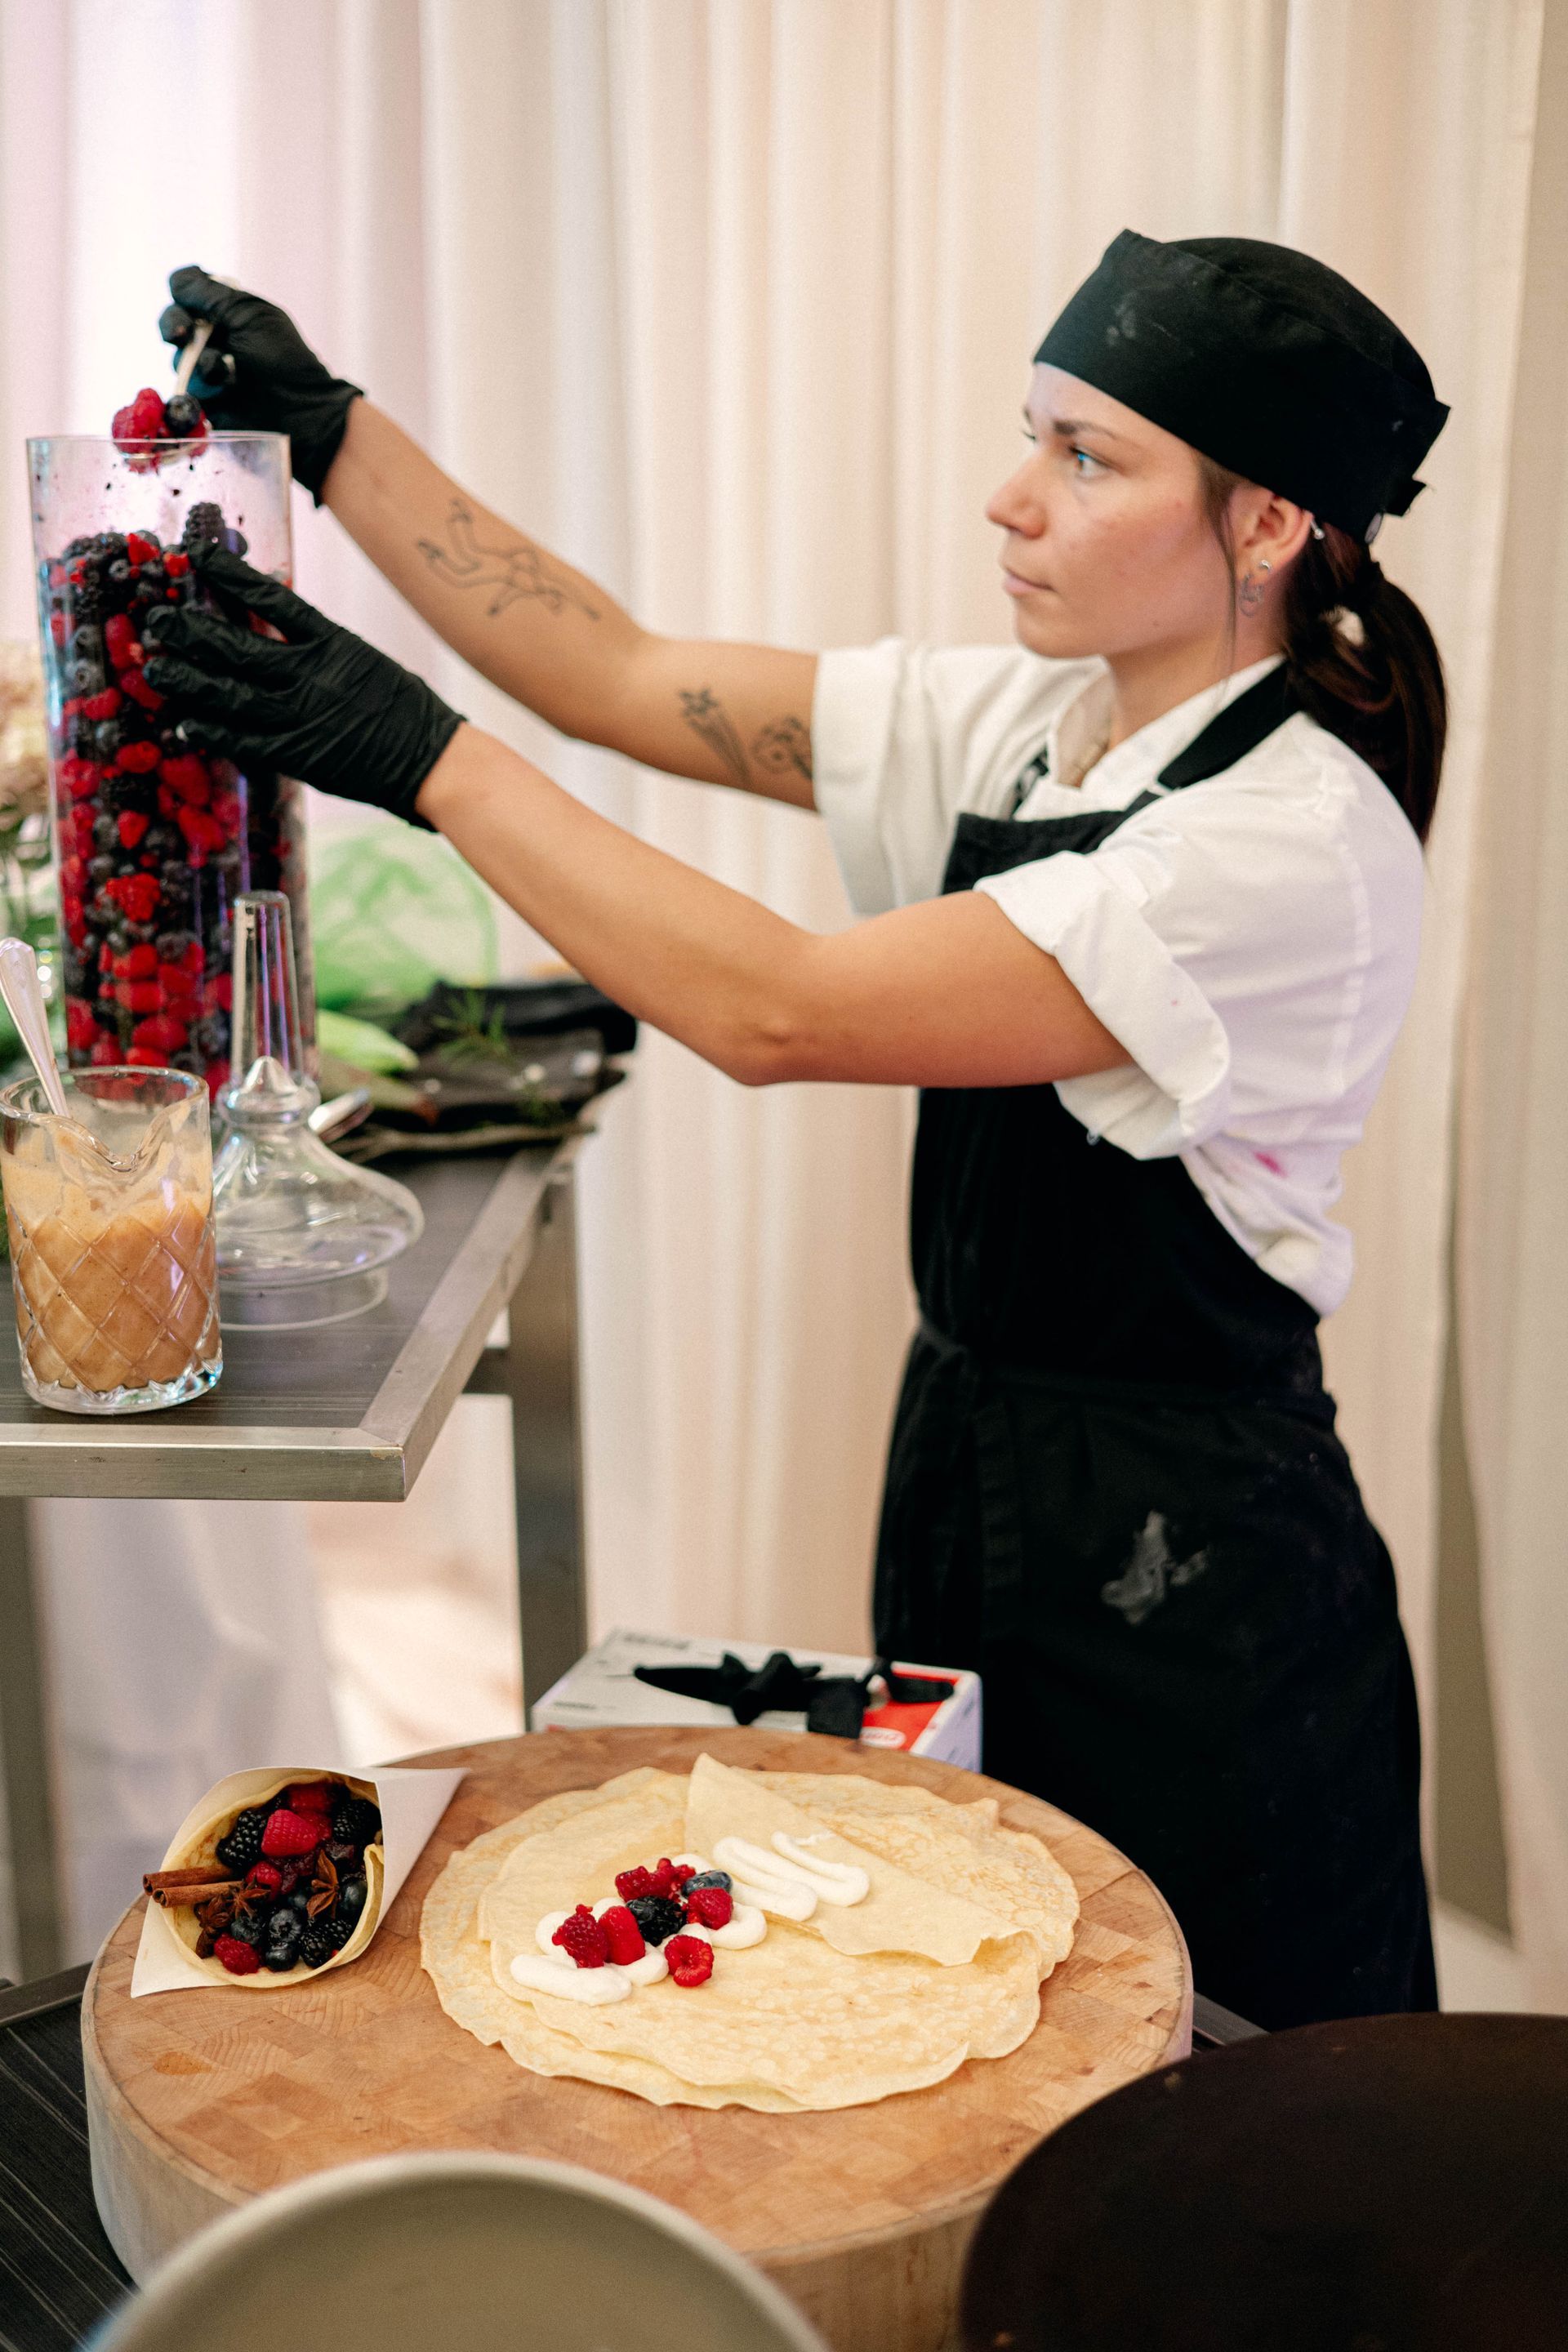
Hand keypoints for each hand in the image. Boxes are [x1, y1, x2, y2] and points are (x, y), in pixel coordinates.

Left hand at [142, 546, 462, 826]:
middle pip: (236, 646)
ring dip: (188, 679)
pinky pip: (244, 741)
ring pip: (229, 693)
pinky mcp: (298, 756)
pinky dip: (213, 731)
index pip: (270, 598)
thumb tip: (269, 619)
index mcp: (332, 642)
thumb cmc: (403, 708)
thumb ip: (316, 644)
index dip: (227, 575)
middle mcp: (310, 675)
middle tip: (156, 617)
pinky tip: (187, 722)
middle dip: (190, 630)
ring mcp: (300, 717)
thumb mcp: (362, 658)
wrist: (433, 762)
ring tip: (156, 667)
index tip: (194, 555)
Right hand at [159, 267, 360, 498]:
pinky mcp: (205, 401)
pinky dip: (201, 386)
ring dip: (200, 361)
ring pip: (178, 358)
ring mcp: (206, 369)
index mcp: (226, 310)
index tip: (189, 299)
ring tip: (225, 372)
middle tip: (181, 333)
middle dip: (173, 324)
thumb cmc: (283, 359)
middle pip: (172, 321)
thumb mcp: (249, 316)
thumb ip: (211, 295)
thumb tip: (176, 281)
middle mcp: (213, 337)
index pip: (187, 291)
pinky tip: (222, 388)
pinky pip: (185, 390)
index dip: (184, 294)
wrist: (300, 409)